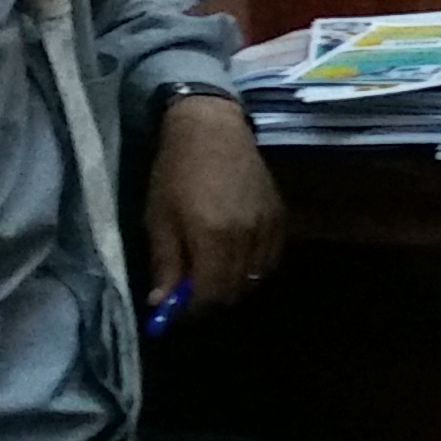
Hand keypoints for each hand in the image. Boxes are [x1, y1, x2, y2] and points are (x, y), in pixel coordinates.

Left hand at [147, 94, 282, 311]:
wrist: (212, 130)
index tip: (176, 311)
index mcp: (213, 237)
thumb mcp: (159, 219)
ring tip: (213, 274)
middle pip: (235, 291)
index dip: (192, 311)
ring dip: (234, 285)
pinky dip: (253, 267)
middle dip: (212, 301)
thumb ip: (165, 264)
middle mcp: (247, 237)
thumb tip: (162, 303)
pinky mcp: (280, 218)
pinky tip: (235, 258)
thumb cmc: (176, 172)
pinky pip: (271, 258)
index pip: (211, 295)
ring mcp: (269, 228)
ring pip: (256, 278)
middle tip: (191, 295)